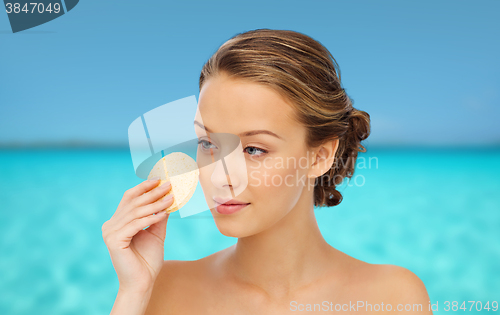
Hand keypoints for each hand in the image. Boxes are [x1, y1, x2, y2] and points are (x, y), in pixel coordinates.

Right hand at [102, 178, 172, 292]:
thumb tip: (167, 198)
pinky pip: (136, 225)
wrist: (142, 282)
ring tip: (170, 198)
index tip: (159, 180)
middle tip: (169, 185)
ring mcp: (110, 233)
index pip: (129, 198)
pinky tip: (164, 213)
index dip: (143, 187)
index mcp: (117, 222)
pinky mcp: (114, 241)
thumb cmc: (147, 260)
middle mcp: (110, 225)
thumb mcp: (155, 233)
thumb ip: (158, 217)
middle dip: (153, 193)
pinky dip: (151, 218)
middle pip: (133, 203)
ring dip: (155, 204)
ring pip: (136, 212)